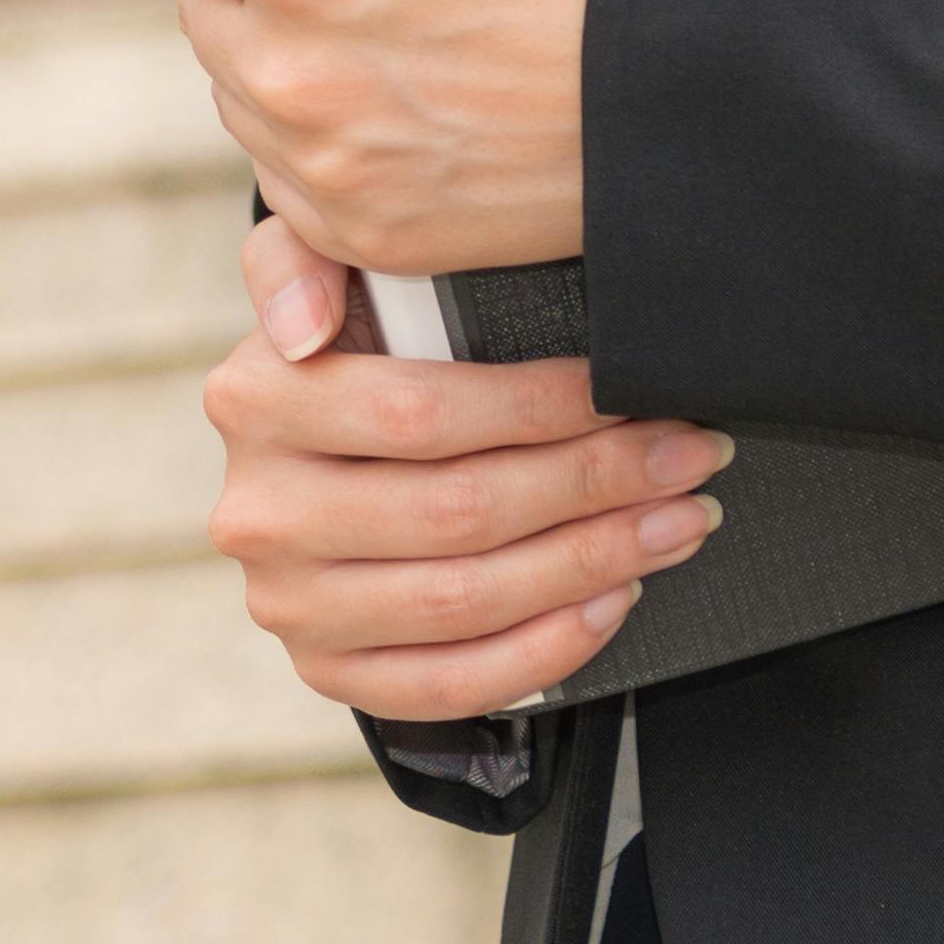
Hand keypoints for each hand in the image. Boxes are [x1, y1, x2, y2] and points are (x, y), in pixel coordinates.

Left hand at [152, 0, 629, 274]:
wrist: (720, 75)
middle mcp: (297, 77)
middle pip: (204, 4)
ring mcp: (330, 169)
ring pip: (241, 92)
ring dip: (293, 57)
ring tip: (413, 31)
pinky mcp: (370, 237)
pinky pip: (288, 180)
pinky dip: (330, 142)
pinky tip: (420, 101)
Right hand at [206, 214, 732, 721]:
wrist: (314, 460)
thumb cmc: (354, 359)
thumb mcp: (327, 280)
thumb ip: (304, 260)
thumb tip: (303, 326)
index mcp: (256, 403)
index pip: (421, 413)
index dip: (545, 407)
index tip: (635, 393)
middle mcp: (260, 514)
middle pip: (459, 511)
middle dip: (597, 483)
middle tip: (687, 457)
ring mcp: (290, 605)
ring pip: (466, 599)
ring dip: (596, 560)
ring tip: (677, 521)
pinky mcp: (327, 672)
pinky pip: (451, 683)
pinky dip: (547, 647)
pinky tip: (613, 599)